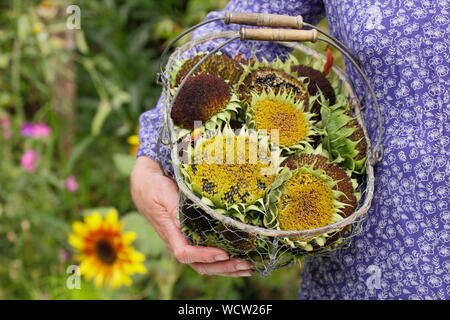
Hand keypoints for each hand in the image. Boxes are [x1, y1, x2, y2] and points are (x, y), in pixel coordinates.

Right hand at [131, 156, 252, 276]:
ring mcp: (184, 240)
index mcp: (170, 232)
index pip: (185, 253)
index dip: (204, 256)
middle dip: (222, 268)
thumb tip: (187, 223)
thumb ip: (175, 208)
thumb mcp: (164, 194)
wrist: (144, 185)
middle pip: (199, 265)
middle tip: (245, 264)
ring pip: (204, 264)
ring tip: (248, 267)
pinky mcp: (191, 236)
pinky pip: (206, 254)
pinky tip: (239, 258)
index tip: (223, 253)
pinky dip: (223, 260)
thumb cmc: (154, 187)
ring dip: (226, 268)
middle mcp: (178, 241)